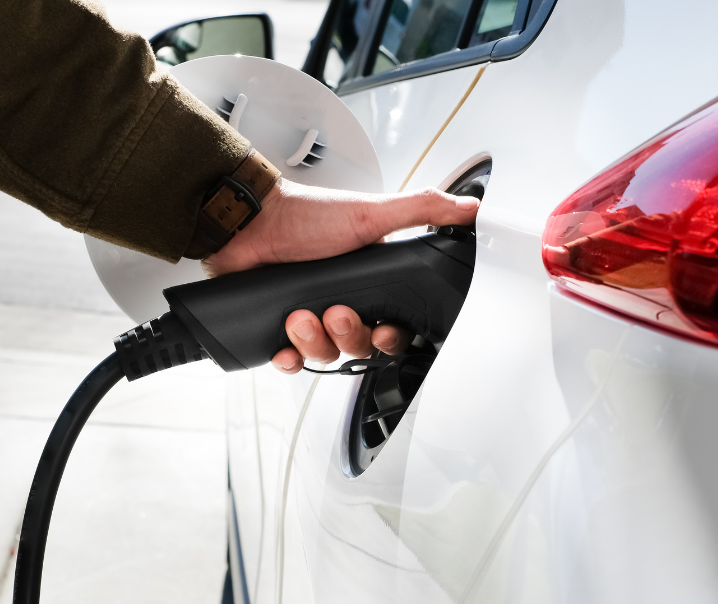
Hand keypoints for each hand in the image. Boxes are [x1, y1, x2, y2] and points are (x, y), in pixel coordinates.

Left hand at [201, 178, 479, 373]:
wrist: (249, 222)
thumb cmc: (306, 215)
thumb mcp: (372, 212)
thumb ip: (422, 210)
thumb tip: (469, 208)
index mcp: (369, 282)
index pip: (393, 326)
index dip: (392, 337)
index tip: (384, 330)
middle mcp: (343, 302)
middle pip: (360, 346)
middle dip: (350, 334)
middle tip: (336, 312)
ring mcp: (310, 317)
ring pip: (325, 355)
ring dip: (315, 341)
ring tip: (301, 315)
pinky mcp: (279, 328)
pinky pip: (291, 362)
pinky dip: (288, 359)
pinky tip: (284, 347)